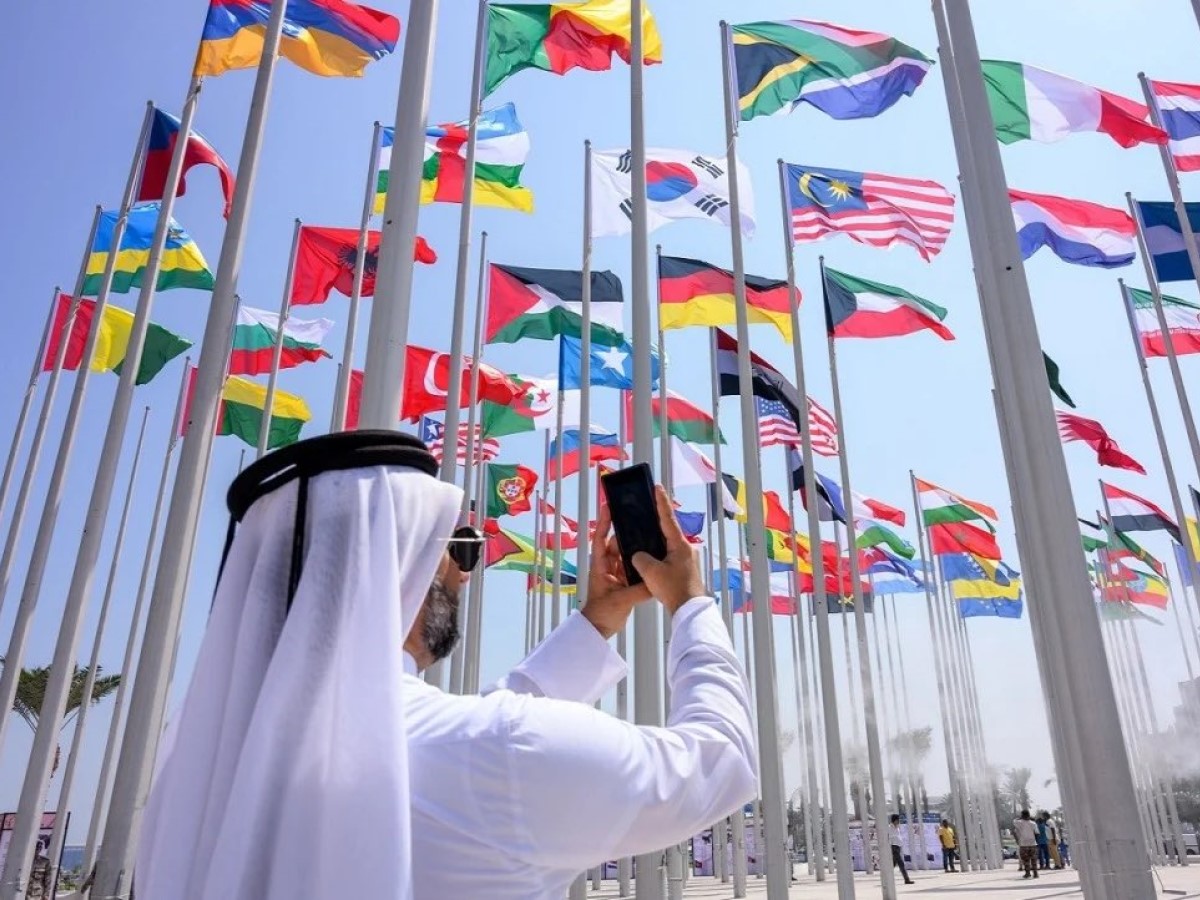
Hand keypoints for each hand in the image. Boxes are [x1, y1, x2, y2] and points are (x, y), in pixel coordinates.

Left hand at [582, 503, 650, 638]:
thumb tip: (655, 581)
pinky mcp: (624, 582)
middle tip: (643, 521)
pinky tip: (653, 558)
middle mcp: (607, 566)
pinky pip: (633, 568)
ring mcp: (616, 574)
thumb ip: (639, 590)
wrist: (598, 629)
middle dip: (629, 534)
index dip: (604, 522)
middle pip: (618, 544)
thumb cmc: (601, 613)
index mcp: (600, 566)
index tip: (609, 506)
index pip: (601, 539)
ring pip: (627, 555)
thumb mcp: (620, 600)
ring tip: (651, 536)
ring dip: (637, 548)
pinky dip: (641, 563)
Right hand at [631, 485, 705, 614]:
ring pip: (668, 545)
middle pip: (668, 530)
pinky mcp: (685, 570)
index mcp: (680, 544)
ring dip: (656, 541)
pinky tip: (649, 558)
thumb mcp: (650, 571)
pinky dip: (659, 554)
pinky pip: (669, 556)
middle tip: (646, 509)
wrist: (689, 610)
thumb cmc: (673, 589)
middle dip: (656, 521)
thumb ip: (640, 558)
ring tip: (643, 534)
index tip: (657, 487)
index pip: (667, 518)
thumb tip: (638, 555)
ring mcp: (687, 559)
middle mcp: (686, 548)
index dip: (661, 502)